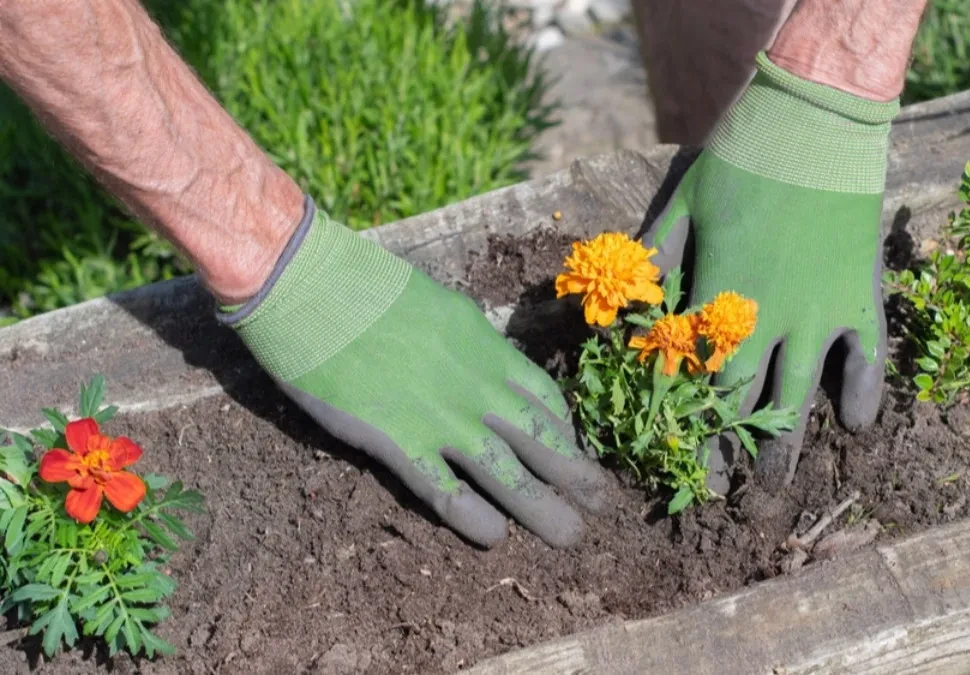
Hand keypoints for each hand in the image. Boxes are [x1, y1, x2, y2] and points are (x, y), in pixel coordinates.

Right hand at [221, 198, 609, 547]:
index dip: (565, 433)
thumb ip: (466, 340)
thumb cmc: (367, 287)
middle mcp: (477, 387)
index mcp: (487, 349)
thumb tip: (481, 357)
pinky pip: (446, 491)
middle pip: (541, 441)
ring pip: (508, 473)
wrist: (312, 286)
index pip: (543, 400)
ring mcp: (441, 418)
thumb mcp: (440, 305)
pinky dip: (473, 518)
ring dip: (543, 508)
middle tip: (600, 502)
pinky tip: (493, 536)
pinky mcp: (398, 442)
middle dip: (576, 476)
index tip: (572, 452)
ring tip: (569, 534)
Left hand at [645, 54, 897, 492]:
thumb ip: (654, 262)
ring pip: (802, 397)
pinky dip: (863, 391)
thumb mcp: (682, 203)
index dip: (685, 428)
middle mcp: (771, 319)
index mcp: (719, 299)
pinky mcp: (863, 297)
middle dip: (730, 458)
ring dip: (786, 451)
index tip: (675, 465)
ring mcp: (822, 312)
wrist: (817, 120)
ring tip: (775, 494)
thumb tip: (621, 311)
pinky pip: (866, 357)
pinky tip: (856, 426)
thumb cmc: (742, 158)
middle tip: (723, 505)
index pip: (696, 381)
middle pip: (745, 405)